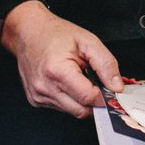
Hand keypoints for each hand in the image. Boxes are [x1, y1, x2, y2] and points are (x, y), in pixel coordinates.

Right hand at [0, 1, 121, 118]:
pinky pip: (61, 107)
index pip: (89, 98)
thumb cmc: (54, 34)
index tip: (106, 86)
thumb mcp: (88, 41)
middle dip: (93, 99)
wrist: (28, 32)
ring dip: (80, 99)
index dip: (102, 94)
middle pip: (81, 110)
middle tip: (94, 81)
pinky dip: (69, 98)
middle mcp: (44, 87)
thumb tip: (117, 87)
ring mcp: (38, 96)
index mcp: (57, 71)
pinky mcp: (35, 100)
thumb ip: (106, 64)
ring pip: (72, 111)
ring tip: (77, 78)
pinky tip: (67, 82)